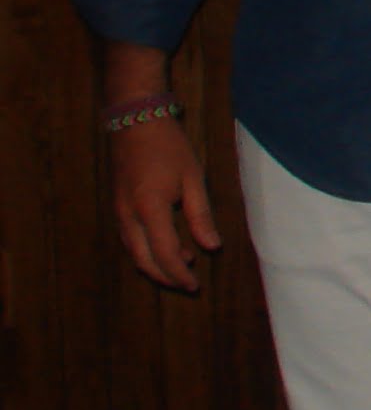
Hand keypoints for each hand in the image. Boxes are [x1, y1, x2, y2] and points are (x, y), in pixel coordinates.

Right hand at [110, 113, 220, 292]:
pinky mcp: (119, 208)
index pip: (165, 254)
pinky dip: (148, 251)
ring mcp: (120, 214)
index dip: (180, 273)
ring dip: (157, 265)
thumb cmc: (170, 147)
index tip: (196, 285)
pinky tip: (168, 246)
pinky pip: (132, 240)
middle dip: (167, 277)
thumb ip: (200, 214)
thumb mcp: (193, 178)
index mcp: (149, 209)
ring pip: (135, 253)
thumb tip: (211, 246)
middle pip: (144, 261)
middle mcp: (129, 217)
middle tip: (189, 285)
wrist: (136, 124)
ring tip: (185, 265)